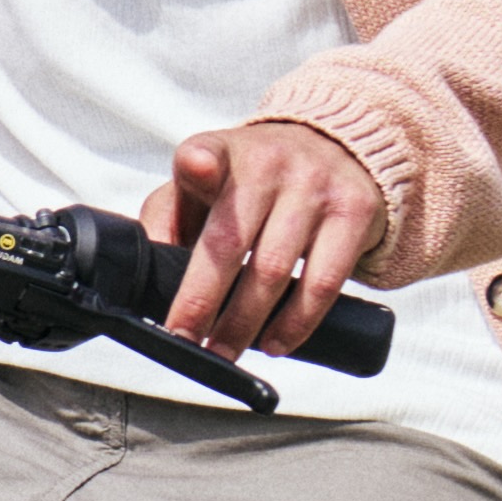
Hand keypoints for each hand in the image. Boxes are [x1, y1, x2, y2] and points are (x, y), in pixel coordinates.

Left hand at [146, 113, 389, 357]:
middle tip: (187, 340)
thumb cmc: (253, 182)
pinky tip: (274, 343)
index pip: (206, 152)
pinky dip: (295, 323)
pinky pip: (322, 283)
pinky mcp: (355, 213)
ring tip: (225, 351)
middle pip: (229, 241)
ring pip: (273, 270)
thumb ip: (168, 220)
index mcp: (223, 152)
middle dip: (202, 301)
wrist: (336, 149)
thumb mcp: (206, 184)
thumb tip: (146, 278)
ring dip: (244, 324)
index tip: (195, 170)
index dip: (200, 164)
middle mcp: (270, 162)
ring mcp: (315, 187)